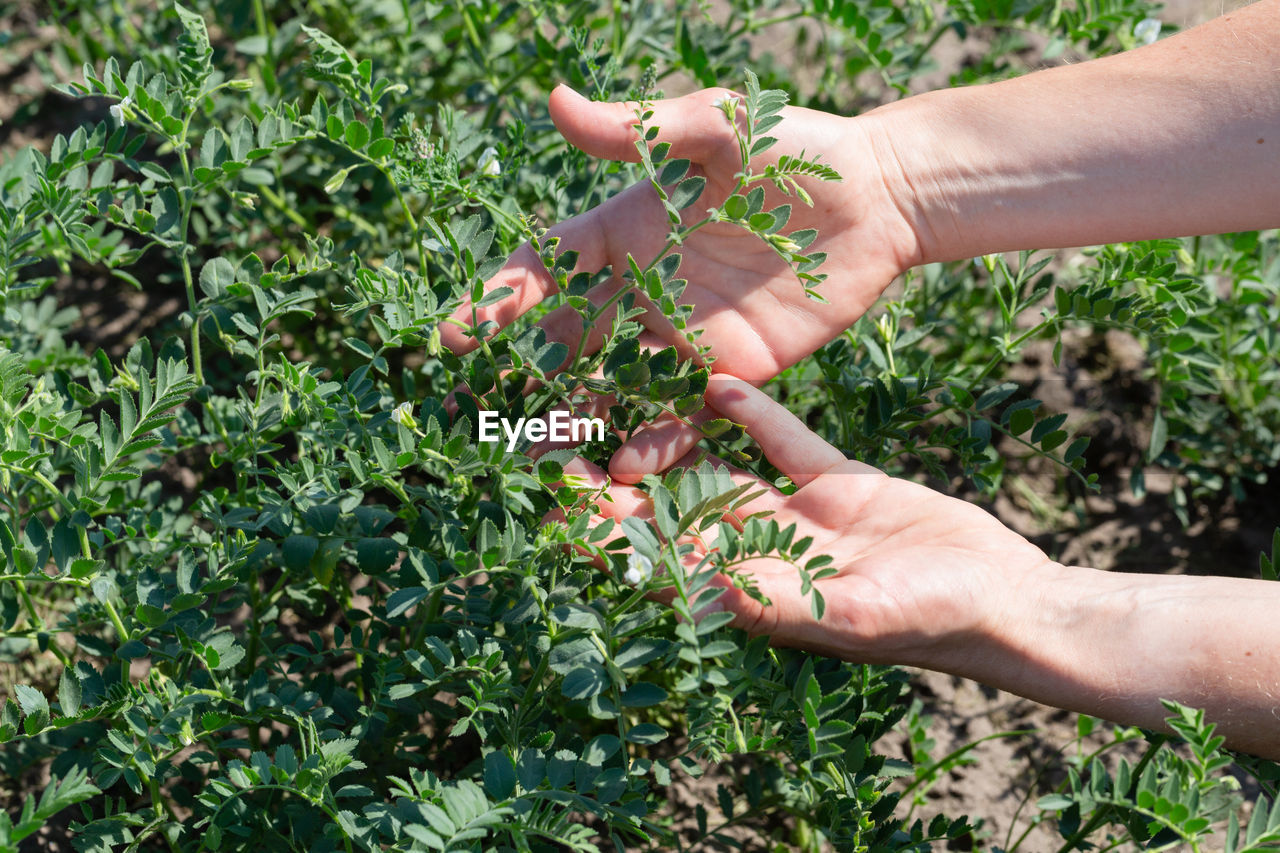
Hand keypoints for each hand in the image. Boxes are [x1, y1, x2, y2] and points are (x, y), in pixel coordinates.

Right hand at [442, 85, 922, 477]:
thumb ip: (636, 129)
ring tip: (540, 458)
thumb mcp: (713, 127)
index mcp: (625, 230)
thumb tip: (555, 100)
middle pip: (568, 339)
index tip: (456, 332)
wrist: (879, 198)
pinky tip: (626, 465)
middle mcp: (642, 287)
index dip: (498, 299)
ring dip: (576, 419)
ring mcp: (681, 334)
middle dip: (521, 377)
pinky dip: (653, 438)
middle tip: (477, 418)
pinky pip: (681, 410)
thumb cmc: (794, 147)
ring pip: (614, 384)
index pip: (545, 268)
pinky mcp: (728, 369)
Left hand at [564, 375, 1056, 668]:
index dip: (616, 542)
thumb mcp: (860, 613)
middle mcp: (766, 555)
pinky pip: (785, 445)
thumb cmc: (936, 622)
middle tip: (565, 449)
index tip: (565, 510)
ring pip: (721, 478)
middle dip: (624, 492)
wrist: (1007, 597)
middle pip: (678, 519)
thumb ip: (790, 602)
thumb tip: (713, 589)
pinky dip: (754, 418)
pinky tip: (717, 384)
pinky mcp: (838, 483)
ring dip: (674, 451)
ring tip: (621, 413)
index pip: (669, 567)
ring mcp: (799, 518)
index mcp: (758, 595)